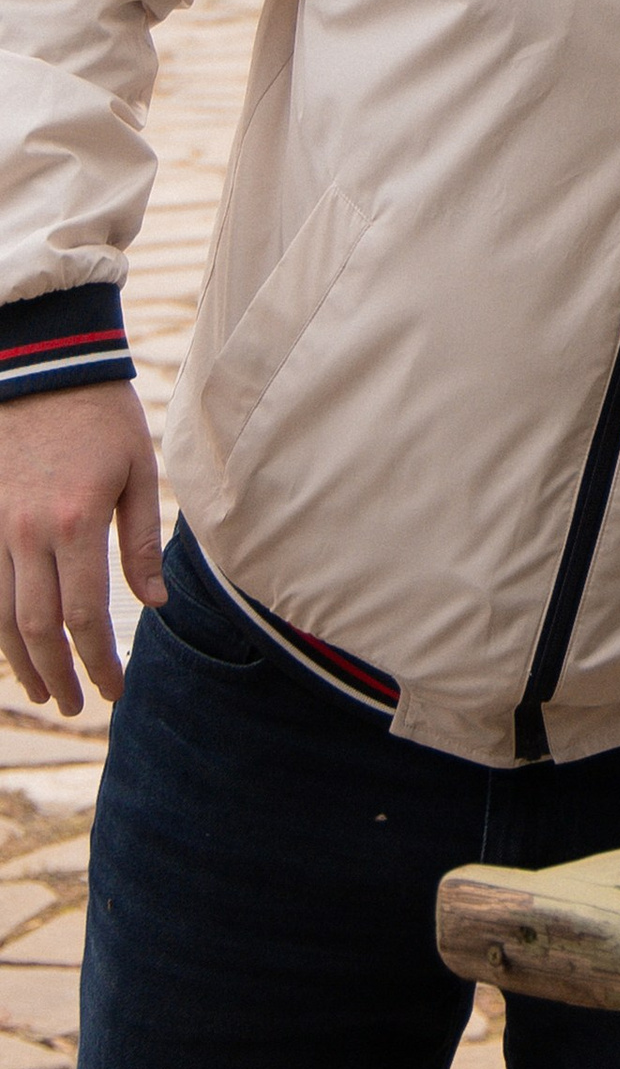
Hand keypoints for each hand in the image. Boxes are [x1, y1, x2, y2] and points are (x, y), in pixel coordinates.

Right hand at [0, 382, 163, 711]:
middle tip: (80, 704)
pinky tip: (11, 648)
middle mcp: (27, 534)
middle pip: (37, 627)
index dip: (99, 661)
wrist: (41, 364)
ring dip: (21, 661)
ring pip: (0, 616)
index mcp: (76, 522)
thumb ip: (141, 542)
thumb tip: (155, 604)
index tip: (114, 689)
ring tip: (45, 691)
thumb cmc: (102, 414)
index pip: (85, 616)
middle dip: (59, 673)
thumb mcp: (137, 470)